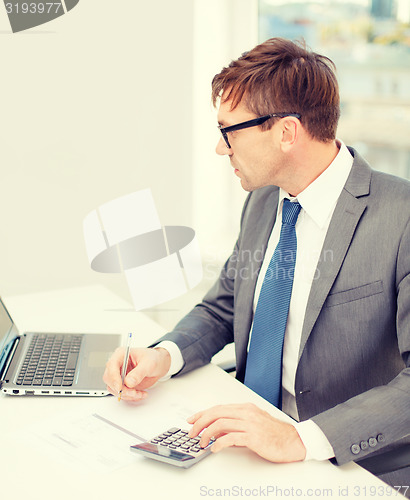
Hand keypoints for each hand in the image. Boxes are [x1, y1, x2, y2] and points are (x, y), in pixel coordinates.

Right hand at [103, 347, 170, 400]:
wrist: (159, 364)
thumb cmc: (154, 358)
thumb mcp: (149, 364)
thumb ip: (139, 372)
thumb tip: (129, 382)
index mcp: (122, 354)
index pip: (111, 365)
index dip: (113, 377)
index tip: (120, 387)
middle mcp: (118, 365)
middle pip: (109, 379)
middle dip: (121, 388)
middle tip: (133, 392)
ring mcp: (120, 375)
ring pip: (114, 388)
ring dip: (126, 395)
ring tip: (140, 393)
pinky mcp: (123, 384)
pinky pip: (122, 394)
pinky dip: (131, 397)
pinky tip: (140, 394)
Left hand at [187, 403, 305, 462]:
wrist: (294, 441)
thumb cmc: (275, 434)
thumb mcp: (253, 424)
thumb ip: (235, 425)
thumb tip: (216, 431)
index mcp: (246, 408)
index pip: (218, 407)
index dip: (202, 413)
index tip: (192, 420)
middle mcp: (246, 413)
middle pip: (216, 413)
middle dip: (200, 422)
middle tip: (192, 432)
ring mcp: (250, 424)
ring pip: (220, 424)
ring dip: (207, 434)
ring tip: (201, 442)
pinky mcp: (253, 437)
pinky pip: (230, 438)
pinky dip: (219, 443)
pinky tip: (215, 448)